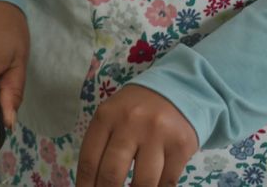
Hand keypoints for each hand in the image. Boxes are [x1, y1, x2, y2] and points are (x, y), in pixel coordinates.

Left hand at [76, 84, 198, 186]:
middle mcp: (131, 123)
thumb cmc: (138, 109)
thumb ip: (101, 144)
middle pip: (112, 174)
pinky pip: (166, 182)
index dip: (85, 186)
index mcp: (107, 116)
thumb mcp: (113, 115)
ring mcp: (158, 134)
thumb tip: (92, 184)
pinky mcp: (180, 145)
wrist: (178, 89)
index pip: (89, 161)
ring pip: (142, 183)